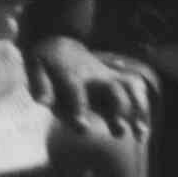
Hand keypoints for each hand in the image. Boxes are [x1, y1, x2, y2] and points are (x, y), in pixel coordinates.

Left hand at [24, 37, 152, 141]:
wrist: (59, 41)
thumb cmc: (45, 61)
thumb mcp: (34, 66)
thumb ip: (40, 85)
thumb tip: (43, 103)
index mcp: (71, 74)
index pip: (77, 91)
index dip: (79, 109)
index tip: (83, 128)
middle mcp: (94, 75)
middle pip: (113, 89)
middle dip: (119, 110)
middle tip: (119, 131)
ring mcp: (109, 76)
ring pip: (131, 88)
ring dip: (138, 110)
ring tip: (141, 135)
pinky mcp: (118, 79)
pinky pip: (136, 88)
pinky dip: (142, 107)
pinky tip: (143, 131)